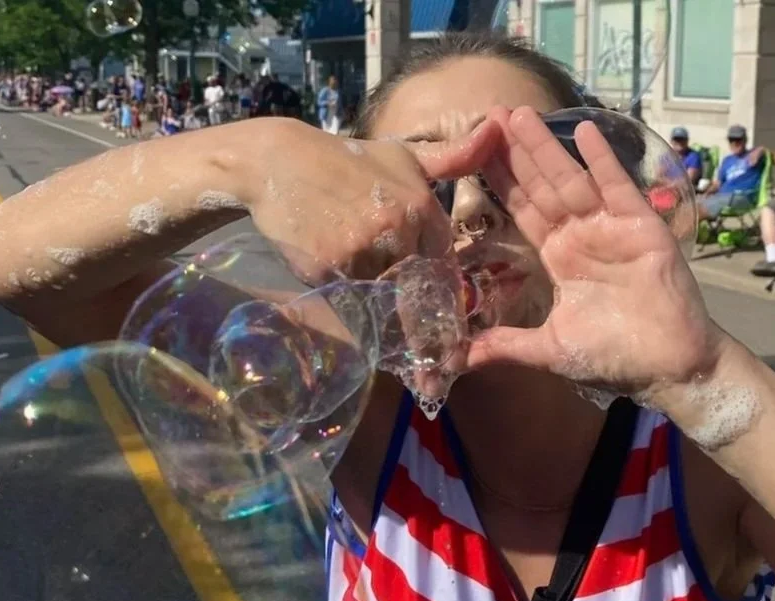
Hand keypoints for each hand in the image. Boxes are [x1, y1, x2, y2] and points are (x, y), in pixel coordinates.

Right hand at [237, 118, 501, 279]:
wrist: (278, 161)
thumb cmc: (347, 160)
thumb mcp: (404, 155)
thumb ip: (453, 157)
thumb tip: (496, 129)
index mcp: (420, 206)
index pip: (442, 263)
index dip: (435, 280)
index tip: (429, 292)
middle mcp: (396, 229)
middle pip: (415, 284)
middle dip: (406, 293)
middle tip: (391, 290)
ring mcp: (362, 250)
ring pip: (382, 294)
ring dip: (374, 292)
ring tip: (355, 272)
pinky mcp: (328, 268)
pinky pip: (348, 297)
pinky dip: (344, 291)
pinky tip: (332, 267)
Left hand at [463, 106, 721, 396]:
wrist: (669, 367)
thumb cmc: (614, 358)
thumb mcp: (551, 350)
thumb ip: (506, 346)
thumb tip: (459, 359)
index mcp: (559, 258)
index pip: (523, 211)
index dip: (501, 181)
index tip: (476, 150)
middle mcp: (581, 236)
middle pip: (542, 186)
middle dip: (518, 152)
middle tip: (491, 114)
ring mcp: (611, 228)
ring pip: (572, 180)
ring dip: (548, 148)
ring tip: (521, 115)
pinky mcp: (641, 227)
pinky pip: (618, 187)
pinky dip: (603, 161)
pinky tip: (585, 131)